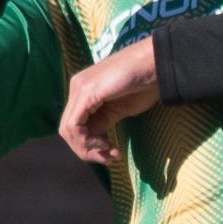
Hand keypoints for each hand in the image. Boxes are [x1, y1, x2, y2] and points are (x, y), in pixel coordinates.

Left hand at [59, 39, 159, 164]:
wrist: (155, 65)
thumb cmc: (144, 85)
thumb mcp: (120, 110)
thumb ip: (103, 122)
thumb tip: (92, 140)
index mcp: (84, 92)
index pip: (74, 126)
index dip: (89, 147)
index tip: (112, 154)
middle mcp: (77, 88)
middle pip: (67, 130)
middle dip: (87, 151)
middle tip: (109, 158)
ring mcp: (79, 88)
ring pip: (67, 130)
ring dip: (87, 149)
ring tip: (109, 152)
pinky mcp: (86, 92)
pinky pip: (75, 125)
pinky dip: (87, 141)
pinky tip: (105, 143)